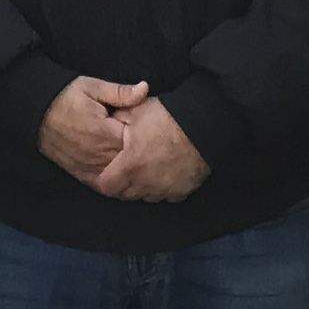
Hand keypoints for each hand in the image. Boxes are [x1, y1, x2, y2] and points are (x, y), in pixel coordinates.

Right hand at [39, 75, 149, 185]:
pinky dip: (112, 181)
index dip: (146, 136)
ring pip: (117, 175)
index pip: (137, 141)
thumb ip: (120, 92)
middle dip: (138, 155)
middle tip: (145, 146)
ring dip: (127, 170)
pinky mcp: (79, 172)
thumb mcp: (93, 87)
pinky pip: (101, 184)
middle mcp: (98, 153)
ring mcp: (88, 165)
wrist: (36, 113)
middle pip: (129, 161)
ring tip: (135, 161)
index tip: (148, 129)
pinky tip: (120, 175)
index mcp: (105, 132)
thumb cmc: (66, 97)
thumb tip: (145, 88)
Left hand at [91, 93, 206, 202]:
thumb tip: (109, 121)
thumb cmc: (168, 116)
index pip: (107, 186)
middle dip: (124, 184)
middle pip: (126, 194)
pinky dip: (164, 189)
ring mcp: (165, 189)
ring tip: (147, 170)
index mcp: (131, 165)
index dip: (105, 178)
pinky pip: (168, 196)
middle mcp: (146, 183)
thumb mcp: (137, 111)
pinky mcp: (182, 191)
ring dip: (143, 187)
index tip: (109, 170)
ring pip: (146, 197)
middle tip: (128, 168)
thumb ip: (118, 119)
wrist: (203, 124)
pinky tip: (165, 175)